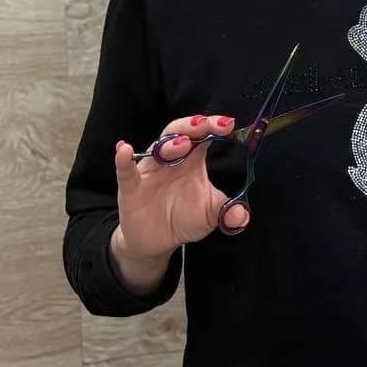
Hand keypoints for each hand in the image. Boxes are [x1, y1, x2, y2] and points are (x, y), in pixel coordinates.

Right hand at [113, 113, 245, 260]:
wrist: (155, 242)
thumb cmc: (184, 218)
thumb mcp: (210, 215)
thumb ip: (228, 213)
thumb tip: (242, 215)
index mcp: (192, 159)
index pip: (203, 135)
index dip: (214, 126)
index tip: (228, 124)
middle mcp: (171, 159)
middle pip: (179, 132)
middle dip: (191, 126)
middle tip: (204, 125)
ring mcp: (150, 171)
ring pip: (156, 148)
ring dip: (169, 143)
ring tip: (182, 144)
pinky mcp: (131, 188)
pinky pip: (126, 171)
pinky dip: (124, 160)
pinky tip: (124, 150)